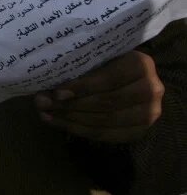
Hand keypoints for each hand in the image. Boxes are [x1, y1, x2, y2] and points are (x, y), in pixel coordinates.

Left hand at [34, 50, 163, 142]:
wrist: (133, 82)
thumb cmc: (108, 64)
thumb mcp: (98, 59)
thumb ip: (78, 70)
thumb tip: (44, 91)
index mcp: (140, 64)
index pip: (109, 79)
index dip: (82, 88)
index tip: (56, 93)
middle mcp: (151, 89)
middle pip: (106, 102)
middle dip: (70, 105)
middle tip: (42, 104)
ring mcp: (149, 113)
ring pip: (104, 121)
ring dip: (70, 120)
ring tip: (46, 114)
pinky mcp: (139, 131)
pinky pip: (105, 135)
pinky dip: (79, 130)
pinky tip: (59, 124)